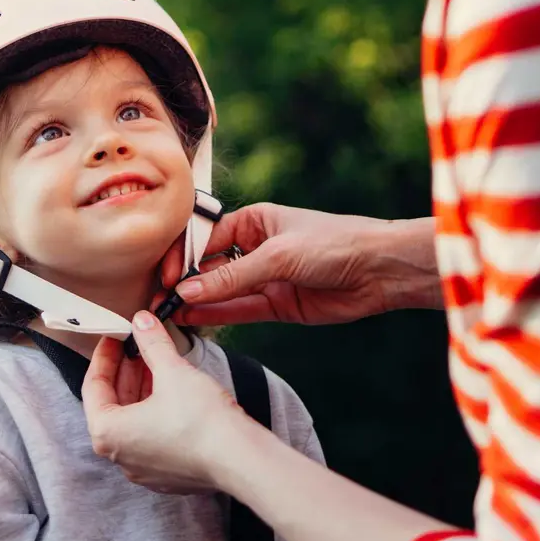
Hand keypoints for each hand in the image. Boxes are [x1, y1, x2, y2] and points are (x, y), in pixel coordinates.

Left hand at [82, 314, 249, 494]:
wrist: (241, 460)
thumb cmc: (201, 421)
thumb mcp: (172, 371)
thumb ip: (152, 343)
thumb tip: (141, 321)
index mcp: (108, 433)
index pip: (93, 387)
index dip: (104, 356)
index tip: (114, 338)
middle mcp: (121, 457)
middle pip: (113, 405)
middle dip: (125, 372)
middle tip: (136, 346)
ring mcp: (145, 469)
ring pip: (134, 421)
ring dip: (141, 391)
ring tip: (155, 363)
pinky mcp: (168, 475)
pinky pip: (152, 437)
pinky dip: (156, 412)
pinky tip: (172, 392)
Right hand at [168, 204, 440, 326]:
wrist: (381, 270)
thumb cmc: (335, 243)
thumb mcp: (278, 255)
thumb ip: (232, 277)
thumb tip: (189, 290)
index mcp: (254, 221)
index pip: (206, 237)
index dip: (183, 256)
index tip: (166, 275)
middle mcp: (256, 248)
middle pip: (210, 266)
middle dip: (185, 281)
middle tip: (158, 297)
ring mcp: (266, 278)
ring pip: (222, 291)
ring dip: (196, 302)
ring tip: (166, 312)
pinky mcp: (277, 305)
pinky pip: (239, 310)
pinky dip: (217, 316)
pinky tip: (192, 319)